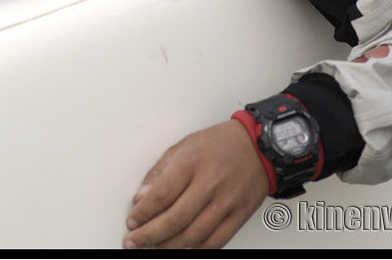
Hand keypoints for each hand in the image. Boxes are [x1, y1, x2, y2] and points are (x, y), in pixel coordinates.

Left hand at [123, 120, 269, 248]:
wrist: (259, 146)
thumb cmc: (220, 143)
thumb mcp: (184, 146)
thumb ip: (160, 171)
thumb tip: (141, 196)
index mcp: (191, 163)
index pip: (161, 195)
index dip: (142, 213)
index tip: (132, 221)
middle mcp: (209, 184)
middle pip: (174, 219)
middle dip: (149, 235)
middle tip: (134, 240)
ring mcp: (226, 202)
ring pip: (193, 235)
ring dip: (169, 245)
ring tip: (153, 246)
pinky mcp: (240, 215)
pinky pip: (216, 241)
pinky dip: (196, 248)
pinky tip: (182, 246)